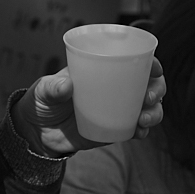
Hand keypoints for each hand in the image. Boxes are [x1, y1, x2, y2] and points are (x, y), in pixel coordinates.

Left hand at [12, 59, 165, 156]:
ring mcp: (117, 109)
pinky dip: (143, 130)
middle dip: (157, 89)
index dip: (150, 62)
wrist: (37, 133)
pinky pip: (137, 129)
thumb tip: (67, 85)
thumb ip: (52, 87)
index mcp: (102, 70)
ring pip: (149, 107)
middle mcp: (115, 88)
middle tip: (148, 97)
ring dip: (155, 112)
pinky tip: (140, 132)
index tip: (154, 67)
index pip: (132, 61)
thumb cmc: (41, 102)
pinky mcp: (115, 129)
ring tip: (143, 119)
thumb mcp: (43, 90)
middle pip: (149, 84)